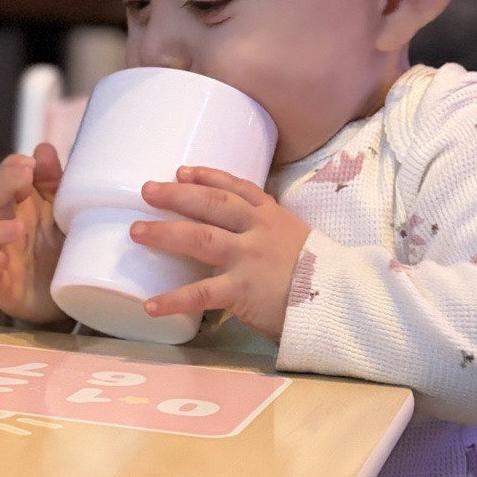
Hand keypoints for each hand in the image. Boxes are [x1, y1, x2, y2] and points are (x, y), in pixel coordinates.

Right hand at [0, 144, 71, 325]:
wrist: (73, 294)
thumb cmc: (61, 247)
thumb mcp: (64, 211)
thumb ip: (55, 182)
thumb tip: (43, 150)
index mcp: (21, 205)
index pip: (6, 178)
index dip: (11, 168)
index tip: (28, 164)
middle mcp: (5, 228)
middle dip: (2, 186)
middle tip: (22, 177)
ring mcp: (1, 258)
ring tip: (17, 227)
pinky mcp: (3, 289)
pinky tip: (0, 260)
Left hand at [131, 167, 310, 340]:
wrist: (341, 300)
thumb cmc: (320, 275)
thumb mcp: (297, 241)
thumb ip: (270, 236)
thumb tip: (241, 241)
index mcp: (272, 216)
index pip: (236, 188)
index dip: (207, 177)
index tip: (182, 171)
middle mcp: (257, 230)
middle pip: (211, 204)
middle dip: (176, 195)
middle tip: (146, 190)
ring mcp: (247, 258)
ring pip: (199, 238)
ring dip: (164, 234)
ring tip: (135, 232)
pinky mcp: (242, 290)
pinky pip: (200, 294)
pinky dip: (173, 300)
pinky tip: (149, 305)